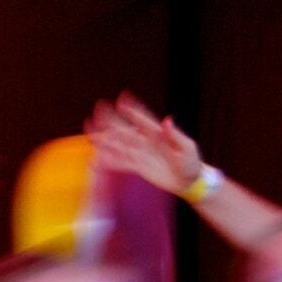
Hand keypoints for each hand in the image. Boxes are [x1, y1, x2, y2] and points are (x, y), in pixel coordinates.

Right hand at [86, 96, 205, 198]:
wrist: (189, 182)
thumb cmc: (191, 163)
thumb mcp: (187, 147)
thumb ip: (175, 135)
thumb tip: (167, 120)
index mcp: (159, 134)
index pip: (143, 120)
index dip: (132, 111)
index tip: (122, 100)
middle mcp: (147, 142)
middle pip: (126, 129)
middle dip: (113, 119)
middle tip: (100, 108)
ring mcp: (141, 154)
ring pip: (120, 145)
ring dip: (107, 139)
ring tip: (91, 132)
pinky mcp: (139, 167)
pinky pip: (121, 163)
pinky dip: (109, 160)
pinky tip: (98, 157)